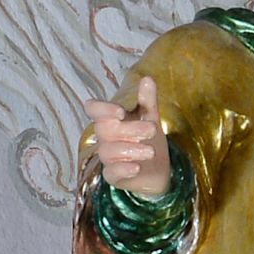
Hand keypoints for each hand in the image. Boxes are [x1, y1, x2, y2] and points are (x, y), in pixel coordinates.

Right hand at [87, 74, 169, 198]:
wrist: (158, 168)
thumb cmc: (149, 139)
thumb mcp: (151, 118)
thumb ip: (148, 100)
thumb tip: (147, 78)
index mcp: (113, 121)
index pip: (95, 111)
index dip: (102, 110)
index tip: (120, 112)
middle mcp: (107, 138)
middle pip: (105, 130)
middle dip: (129, 129)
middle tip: (153, 130)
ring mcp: (108, 157)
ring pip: (108, 151)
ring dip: (131, 150)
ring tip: (151, 151)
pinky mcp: (113, 175)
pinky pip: (111, 172)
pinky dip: (123, 169)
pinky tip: (136, 167)